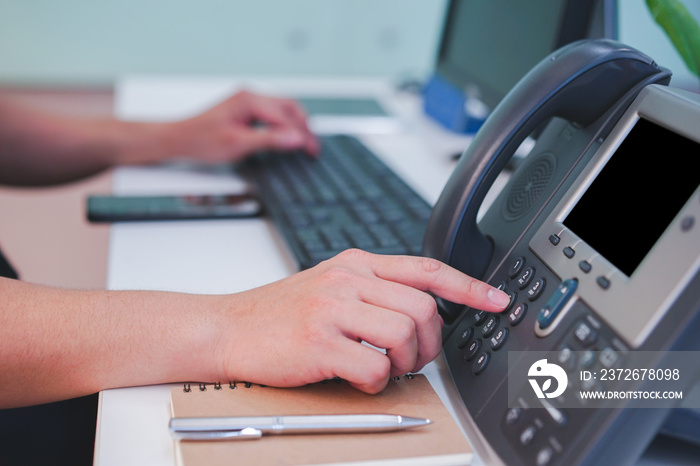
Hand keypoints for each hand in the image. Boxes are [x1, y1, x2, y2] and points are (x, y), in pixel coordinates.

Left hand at [173, 90, 318, 162]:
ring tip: (305, 142)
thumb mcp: (238, 144)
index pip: (285, 117)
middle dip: (303, 127)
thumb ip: (269, 140)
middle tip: (313, 146)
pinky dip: (284, 124)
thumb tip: (294, 138)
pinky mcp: (246, 108)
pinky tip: (288, 136)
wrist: (180, 139)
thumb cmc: (201, 140)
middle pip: (289, 107)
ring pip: (283, 109)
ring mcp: (248, 100)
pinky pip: (273, 113)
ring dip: (295, 124)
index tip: (312, 149)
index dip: (301, 134)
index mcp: (248, 99)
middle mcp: (250, 95)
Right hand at [216, 250, 509, 393]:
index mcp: (356, 263)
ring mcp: (332, 308)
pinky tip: (358, 378)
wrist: (229, 327)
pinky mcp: (319, 341)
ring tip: (383, 368)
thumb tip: (422, 315)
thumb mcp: (330, 285)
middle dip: (431, 344)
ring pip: (405, 335)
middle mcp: (348, 280)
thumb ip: (374, 291)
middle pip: (424, 309)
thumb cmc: (280, 313)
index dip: (468, 286)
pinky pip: (375, 367)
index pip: (426, 268)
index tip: (496, 301)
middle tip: (413, 359)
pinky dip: (377, 382)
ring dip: (404, 363)